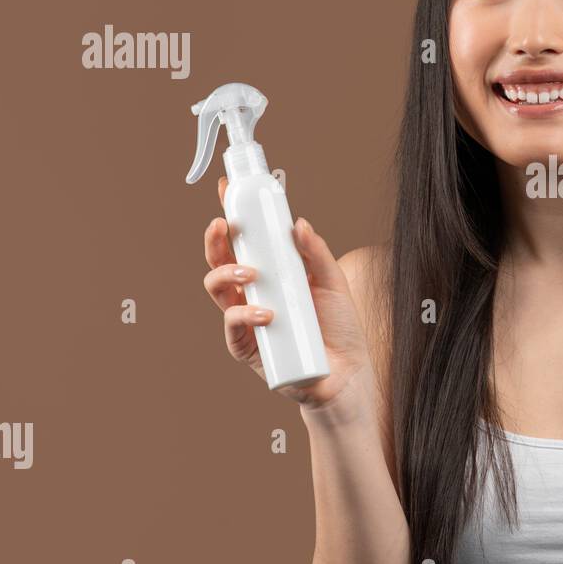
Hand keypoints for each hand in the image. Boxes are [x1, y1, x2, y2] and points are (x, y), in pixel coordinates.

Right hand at [201, 175, 371, 409]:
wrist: (347, 374)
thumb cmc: (339, 328)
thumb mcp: (334, 283)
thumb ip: (317, 253)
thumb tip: (299, 223)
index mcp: (271, 274)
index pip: (245, 241)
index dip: (232, 215)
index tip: (226, 189)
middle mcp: (252, 293)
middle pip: (220, 261)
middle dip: (215, 241)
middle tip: (223, 225)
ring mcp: (246, 320)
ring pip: (216, 290)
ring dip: (227, 274)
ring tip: (250, 273)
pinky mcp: (247, 348)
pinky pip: (233, 328)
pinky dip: (244, 316)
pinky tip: (265, 313)